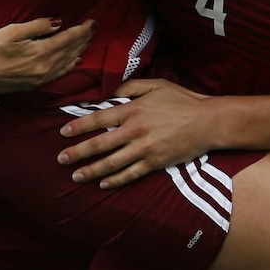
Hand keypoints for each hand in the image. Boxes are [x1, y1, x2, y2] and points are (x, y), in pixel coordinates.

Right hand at [0, 17, 93, 91]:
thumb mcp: (12, 31)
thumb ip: (37, 27)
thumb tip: (58, 22)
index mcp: (41, 52)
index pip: (68, 39)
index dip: (82, 30)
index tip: (92, 22)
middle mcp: (45, 67)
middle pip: (71, 50)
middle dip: (83, 38)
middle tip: (94, 28)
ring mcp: (41, 77)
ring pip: (67, 62)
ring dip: (79, 50)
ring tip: (87, 40)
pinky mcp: (35, 83)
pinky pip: (59, 74)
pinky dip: (69, 65)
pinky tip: (75, 61)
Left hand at [55, 78, 212, 187]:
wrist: (208, 122)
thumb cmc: (183, 101)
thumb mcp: (157, 85)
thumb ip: (132, 87)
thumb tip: (112, 93)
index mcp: (133, 109)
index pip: (98, 118)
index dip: (79, 126)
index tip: (63, 132)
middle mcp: (135, 130)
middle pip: (100, 144)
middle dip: (78, 152)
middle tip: (61, 159)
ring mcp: (145, 149)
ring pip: (111, 163)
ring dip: (91, 170)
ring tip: (76, 176)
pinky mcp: (155, 163)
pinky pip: (131, 174)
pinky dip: (115, 180)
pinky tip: (103, 184)